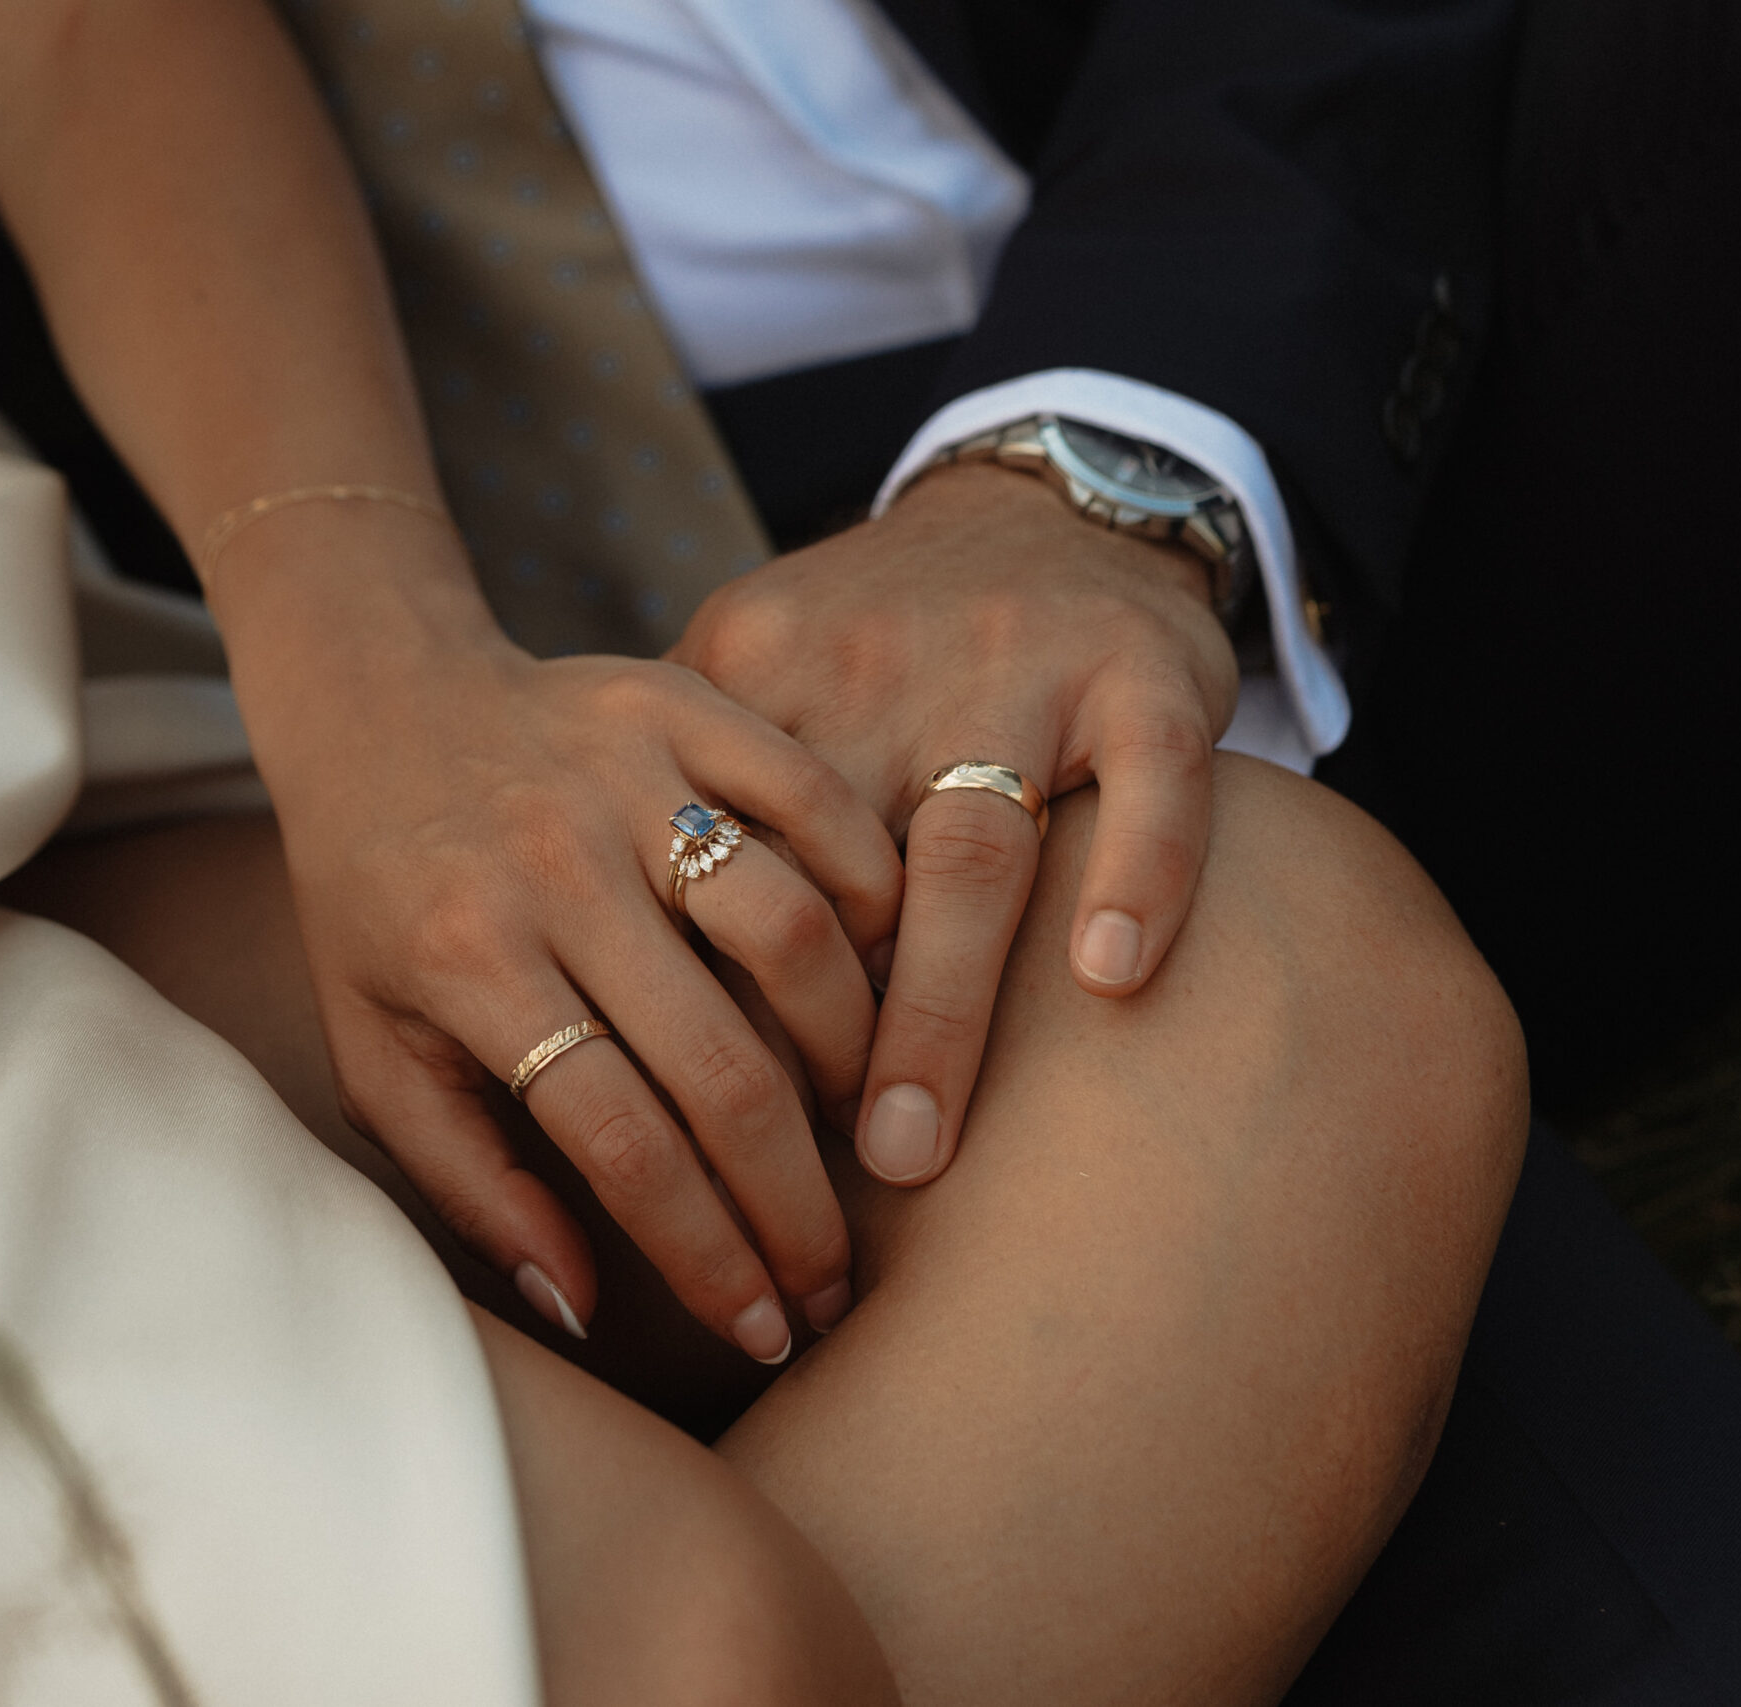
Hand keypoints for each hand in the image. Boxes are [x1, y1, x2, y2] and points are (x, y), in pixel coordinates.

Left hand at [217, 512, 900, 1359]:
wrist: (377, 704)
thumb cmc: (378, 906)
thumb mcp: (380, 1054)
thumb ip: (472, 1183)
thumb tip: (583, 1307)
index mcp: (467, 964)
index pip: (618, 1146)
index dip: (706, 1256)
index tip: (767, 1329)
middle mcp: (551, 868)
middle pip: (721, 1066)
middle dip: (798, 1202)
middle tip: (838, 1276)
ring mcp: (623, 775)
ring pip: (792, 933)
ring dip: (851, 1054)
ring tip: (858, 1126)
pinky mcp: (682, 698)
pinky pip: (817, 803)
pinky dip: (871, 893)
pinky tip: (878, 971)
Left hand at [670, 462, 1237, 1187]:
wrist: (1038, 499)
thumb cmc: (859, 640)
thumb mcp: (730, 679)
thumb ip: (658, 812)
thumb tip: (589, 993)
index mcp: (743, 678)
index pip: (703, 870)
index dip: (694, 1016)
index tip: (681, 1153)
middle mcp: (865, 670)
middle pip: (822, 881)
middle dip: (799, 1051)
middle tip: (783, 1201)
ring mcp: (1012, 669)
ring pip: (966, 851)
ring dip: (935, 1010)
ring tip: (909, 1151)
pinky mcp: (1140, 674)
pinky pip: (1151, 786)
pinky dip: (1135, 875)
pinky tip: (1111, 978)